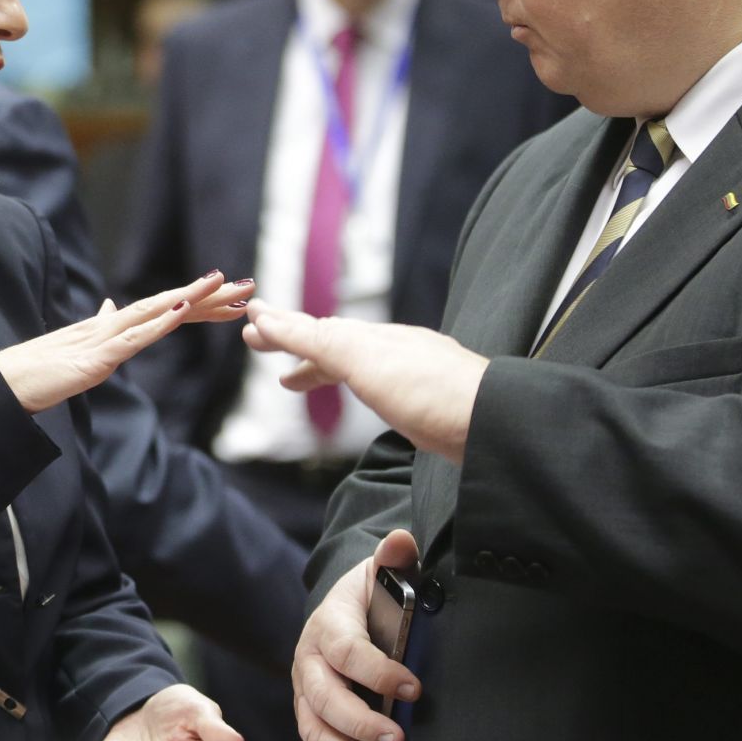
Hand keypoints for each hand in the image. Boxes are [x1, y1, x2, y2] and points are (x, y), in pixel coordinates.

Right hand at [0, 272, 252, 413]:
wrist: (2, 387)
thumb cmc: (37, 372)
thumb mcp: (77, 350)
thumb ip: (98, 328)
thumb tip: (110, 306)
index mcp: (110, 327)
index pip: (164, 309)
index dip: (200, 302)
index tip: (233, 298)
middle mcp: (110, 325)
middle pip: (168, 304)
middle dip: (210, 296)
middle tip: (248, 285)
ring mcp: (102, 340)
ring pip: (154, 313)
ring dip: (191, 298)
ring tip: (222, 285)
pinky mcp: (94, 359)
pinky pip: (132, 338)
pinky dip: (158, 323)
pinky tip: (180, 311)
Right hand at [243, 301, 487, 462]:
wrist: (491, 423)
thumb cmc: (430, 391)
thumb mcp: (362, 360)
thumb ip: (316, 340)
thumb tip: (266, 317)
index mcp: (374, 338)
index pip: (316, 329)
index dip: (281, 329)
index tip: (250, 325)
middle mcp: (392, 350)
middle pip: (334, 342)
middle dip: (296, 344)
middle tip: (260, 348)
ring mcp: (412, 374)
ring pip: (355, 363)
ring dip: (321, 366)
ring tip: (296, 379)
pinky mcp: (427, 401)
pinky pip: (375, 382)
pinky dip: (352, 383)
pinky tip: (362, 394)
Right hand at [293, 530, 420, 740]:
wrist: (344, 613)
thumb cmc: (368, 596)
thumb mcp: (381, 572)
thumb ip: (394, 558)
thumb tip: (401, 540)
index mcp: (328, 625)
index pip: (346, 651)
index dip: (379, 672)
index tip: (414, 687)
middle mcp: (308, 662)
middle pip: (324, 698)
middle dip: (360, 724)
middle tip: (397, 739)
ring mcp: (305, 694)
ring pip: (314, 732)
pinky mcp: (310, 718)